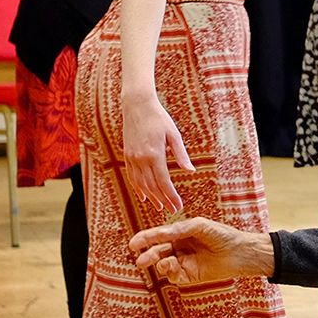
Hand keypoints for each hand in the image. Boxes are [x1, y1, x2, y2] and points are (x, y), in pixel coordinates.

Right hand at [121, 90, 191, 214]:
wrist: (137, 106)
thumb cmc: (159, 118)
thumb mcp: (174, 134)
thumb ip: (181, 154)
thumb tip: (190, 171)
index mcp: (155, 154)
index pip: (164, 182)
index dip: (171, 196)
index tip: (178, 205)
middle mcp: (141, 159)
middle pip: (152, 186)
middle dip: (163, 200)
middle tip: (172, 210)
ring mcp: (132, 158)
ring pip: (140, 184)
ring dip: (150, 197)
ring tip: (160, 206)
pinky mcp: (127, 156)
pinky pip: (132, 177)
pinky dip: (138, 188)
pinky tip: (143, 196)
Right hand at [129, 216, 272, 284]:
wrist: (240, 252)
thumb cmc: (222, 234)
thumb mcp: (199, 226)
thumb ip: (178, 230)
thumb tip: (159, 234)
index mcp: (182, 234)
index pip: (160, 236)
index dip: (146, 239)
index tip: (133, 243)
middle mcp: (181, 248)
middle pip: (159, 252)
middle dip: (149, 256)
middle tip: (140, 260)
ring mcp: (185, 263)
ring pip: (164, 265)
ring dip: (160, 264)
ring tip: (164, 262)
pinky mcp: (190, 277)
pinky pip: (174, 277)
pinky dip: (170, 272)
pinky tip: (174, 266)